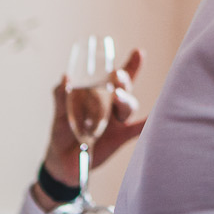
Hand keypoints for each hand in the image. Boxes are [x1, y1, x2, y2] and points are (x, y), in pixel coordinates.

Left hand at [43, 49, 145, 192]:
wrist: (62, 161)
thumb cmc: (63, 132)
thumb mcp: (60, 112)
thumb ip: (61, 95)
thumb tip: (66, 78)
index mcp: (101, 95)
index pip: (116, 78)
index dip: (130, 65)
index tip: (138, 52)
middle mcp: (112, 106)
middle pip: (125, 89)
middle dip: (124, 80)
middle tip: (117, 76)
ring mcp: (117, 122)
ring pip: (128, 107)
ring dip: (125, 100)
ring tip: (117, 97)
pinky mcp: (119, 138)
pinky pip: (136, 130)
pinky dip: (145, 125)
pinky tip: (153, 119)